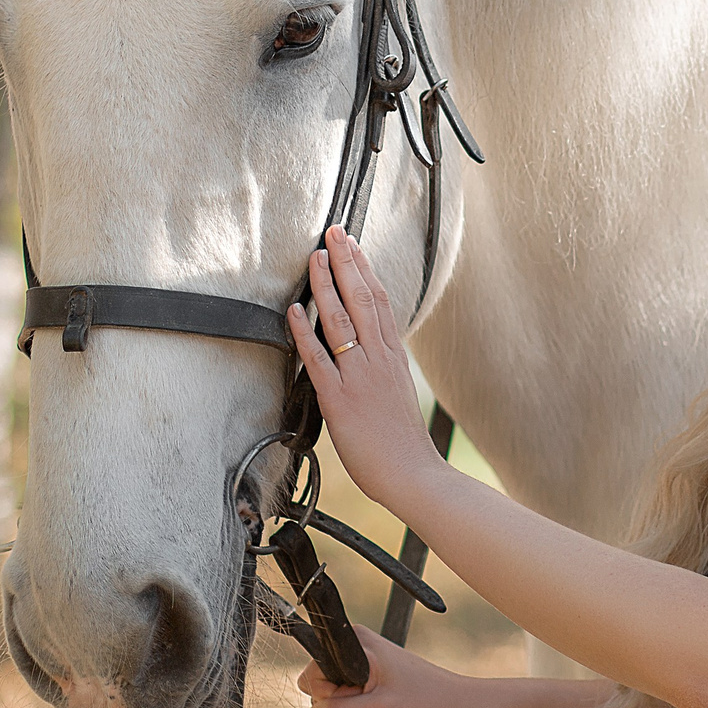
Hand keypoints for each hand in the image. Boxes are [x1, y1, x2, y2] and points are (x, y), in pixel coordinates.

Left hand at [288, 225, 442, 509]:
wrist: (413, 475)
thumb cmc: (403, 442)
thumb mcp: (398, 392)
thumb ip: (382, 366)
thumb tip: (368, 348)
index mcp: (393, 357)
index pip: (380, 302)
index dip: (364, 269)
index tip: (352, 244)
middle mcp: (378, 359)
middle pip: (363, 300)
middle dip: (347, 262)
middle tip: (333, 232)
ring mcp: (359, 377)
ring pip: (341, 321)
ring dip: (326, 287)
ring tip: (314, 258)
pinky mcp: (340, 399)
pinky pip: (319, 359)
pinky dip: (305, 332)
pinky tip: (294, 310)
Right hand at [297, 622, 474, 707]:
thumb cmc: (426, 703)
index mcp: (356, 642)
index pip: (311, 671)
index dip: (325, 692)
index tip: (353, 698)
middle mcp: (356, 648)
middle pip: (318, 686)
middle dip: (338, 705)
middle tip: (370, 707)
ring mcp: (361, 665)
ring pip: (331, 697)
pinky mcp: (367, 680)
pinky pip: (346, 702)